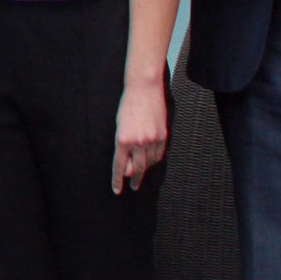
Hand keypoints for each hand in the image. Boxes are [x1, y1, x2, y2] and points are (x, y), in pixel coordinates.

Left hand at [112, 76, 169, 193]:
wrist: (144, 89)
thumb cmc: (127, 106)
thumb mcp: (119, 126)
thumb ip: (123, 146)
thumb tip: (128, 165)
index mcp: (122, 140)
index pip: (119, 166)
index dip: (118, 180)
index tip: (117, 190)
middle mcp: (138, 142)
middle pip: (137, 169)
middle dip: (134, 179)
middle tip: (133, 187)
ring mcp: (152, 139)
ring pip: (149, 163)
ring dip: (145, 169)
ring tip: (141, 173)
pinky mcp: (163, 135)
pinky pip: (159, 154)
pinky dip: (155, 160)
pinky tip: (151, 162)